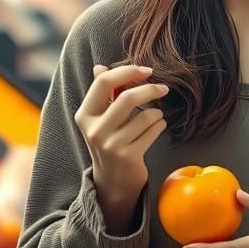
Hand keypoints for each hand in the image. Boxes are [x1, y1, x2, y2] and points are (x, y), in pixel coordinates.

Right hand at [74, 64, 168, 221]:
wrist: (112, 181)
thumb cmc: (109, 141)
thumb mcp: (100, 118)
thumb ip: (101, 93)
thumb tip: (99, 66)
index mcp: (85, 115)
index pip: (103, 82)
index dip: (128, 71)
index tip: (147, 70)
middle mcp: (94, 130)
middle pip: (127, 97)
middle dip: (150, 89)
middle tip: (163, 89)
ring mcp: (111, 145)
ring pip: (145, 116)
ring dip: (157, 113)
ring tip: (156, 117)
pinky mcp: (128, 156)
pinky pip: (152, 131)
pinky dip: (160, 126)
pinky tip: (157, 128)